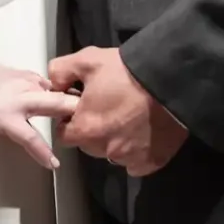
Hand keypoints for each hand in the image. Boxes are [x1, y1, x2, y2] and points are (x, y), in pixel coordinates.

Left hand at [0, 54, 77, 169]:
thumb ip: (8, 128)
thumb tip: (28, 132)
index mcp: (5, 115)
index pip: (32, 138)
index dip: (45, 153)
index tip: (55, 165)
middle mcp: (19, 97)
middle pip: (58, 104)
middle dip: (75, 114)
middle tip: (88, 126)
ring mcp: (22, 81)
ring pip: (54, 90)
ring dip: (67, 101)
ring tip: (78, 114)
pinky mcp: (21, 72)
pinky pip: (43, 82)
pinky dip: (52, 90)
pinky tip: (54, 96)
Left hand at [48, 47, 187, 176]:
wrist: (170, 80)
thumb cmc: (127, 71)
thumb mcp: (88, 60)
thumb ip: (61, 71)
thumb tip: (53, 84)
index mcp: (85, 129)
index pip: (65, 134)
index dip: (72, 119)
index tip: (85, 107)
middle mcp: (105, 150)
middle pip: (89, 145)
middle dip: (94, 130)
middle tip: (110, 107)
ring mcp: (129, 159)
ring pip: (113, 153)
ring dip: (116, 140)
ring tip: (131, 117)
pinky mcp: (151, 162)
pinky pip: (136, 163)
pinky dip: (137, 151)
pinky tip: (144, 131)